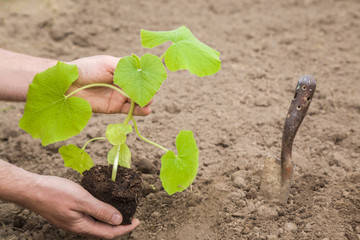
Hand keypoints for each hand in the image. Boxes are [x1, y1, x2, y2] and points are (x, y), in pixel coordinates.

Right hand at [24, 174, 139, 238]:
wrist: (32, 189)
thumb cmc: (55, 193)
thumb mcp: (82, 200)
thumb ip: (100, 210)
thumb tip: (118, 220)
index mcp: (82, 226)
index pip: (109, 233)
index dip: (125, 228)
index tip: (137, 220)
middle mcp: (78, 227)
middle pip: (103, 230)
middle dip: (119, 225)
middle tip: (131, 215)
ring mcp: (72, 221)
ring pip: (96, 224)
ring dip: (109, 218)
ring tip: (121, 209)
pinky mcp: (69, 214)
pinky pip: (89, 216)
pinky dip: (99, 212)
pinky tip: (102, 203)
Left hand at [67, 55, 151, 114]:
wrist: (68, 84)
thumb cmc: (87, 68)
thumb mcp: (108, 63)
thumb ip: (125, 69)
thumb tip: (142, 73)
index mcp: (122, 70)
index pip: (140, 74)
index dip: (149, 77)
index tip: (154, 80)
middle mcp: (123, 83)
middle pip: (141, 88)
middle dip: (148, 90)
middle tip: (152, 93)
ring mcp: (120, 96)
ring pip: (138, 100)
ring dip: (146, 101)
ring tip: (148, 101)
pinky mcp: (115, 107)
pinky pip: (130, 110)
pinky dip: (140, 111)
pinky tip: (146, 110)